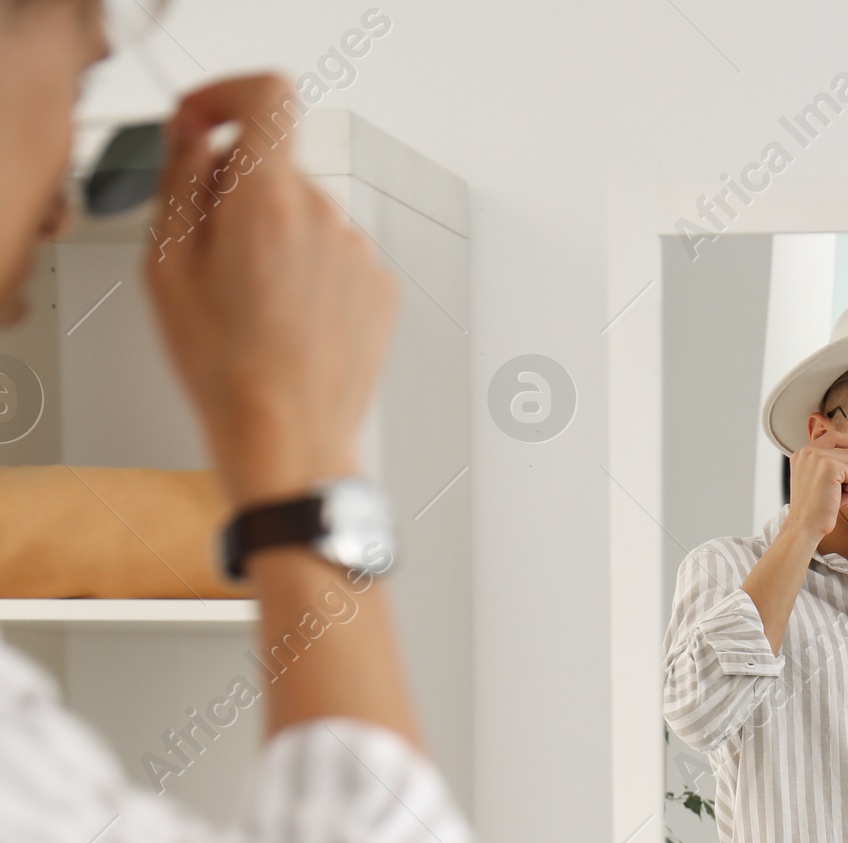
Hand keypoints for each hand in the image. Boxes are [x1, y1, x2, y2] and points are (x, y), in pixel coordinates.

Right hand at [144, 76, 395, 508]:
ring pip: (308, 216)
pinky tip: (290, 323)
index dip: (230, 98)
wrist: (290, 444)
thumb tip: (195, 138)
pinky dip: (311, 273)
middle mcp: (326, 218)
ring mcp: (360, 254)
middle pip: (280, 167)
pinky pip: (336, 256)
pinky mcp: (380, 289)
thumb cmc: (229, 373)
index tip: (207, 123)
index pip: (268, 95)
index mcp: (269, 202)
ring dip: (278, 240)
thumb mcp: (167, 267)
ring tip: (257, 308)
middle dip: (242, 194)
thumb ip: (181, 181)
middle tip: (216, 259)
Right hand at [784, 432, 847, 546]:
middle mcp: (808, 451)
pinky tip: (838, 501)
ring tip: (836, 500)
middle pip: (847, 452)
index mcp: (802, 455)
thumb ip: (837, 465)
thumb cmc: (813, 512)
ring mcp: (818, 456)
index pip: (833, 437)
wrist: (804, 528)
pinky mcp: (829, 465)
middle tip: (840, 496)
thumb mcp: (823, 484)